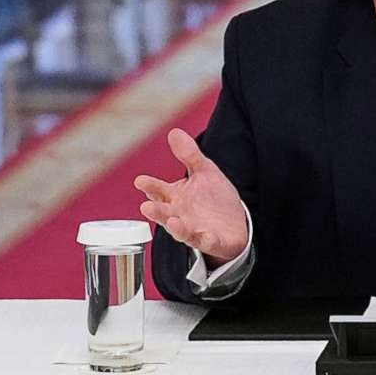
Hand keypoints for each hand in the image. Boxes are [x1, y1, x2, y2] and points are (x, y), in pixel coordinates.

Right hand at [135, 129, 249, 262]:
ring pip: (182, 231)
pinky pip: (208, 242)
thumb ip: (189, 155)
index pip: (159, 191)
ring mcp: (195, 230)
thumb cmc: (213, 198)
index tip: (140, 181)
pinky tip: (206, 236)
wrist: (234, 222)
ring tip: (172, 222)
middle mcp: (181, 215)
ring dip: (177, 228)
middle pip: (165, 214)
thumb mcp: (204, 171)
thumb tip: (174, 132)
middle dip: (156, 211)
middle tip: (146, 206)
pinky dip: (206, 240)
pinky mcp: (211, 241)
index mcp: (176, 197)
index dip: (150, 186)